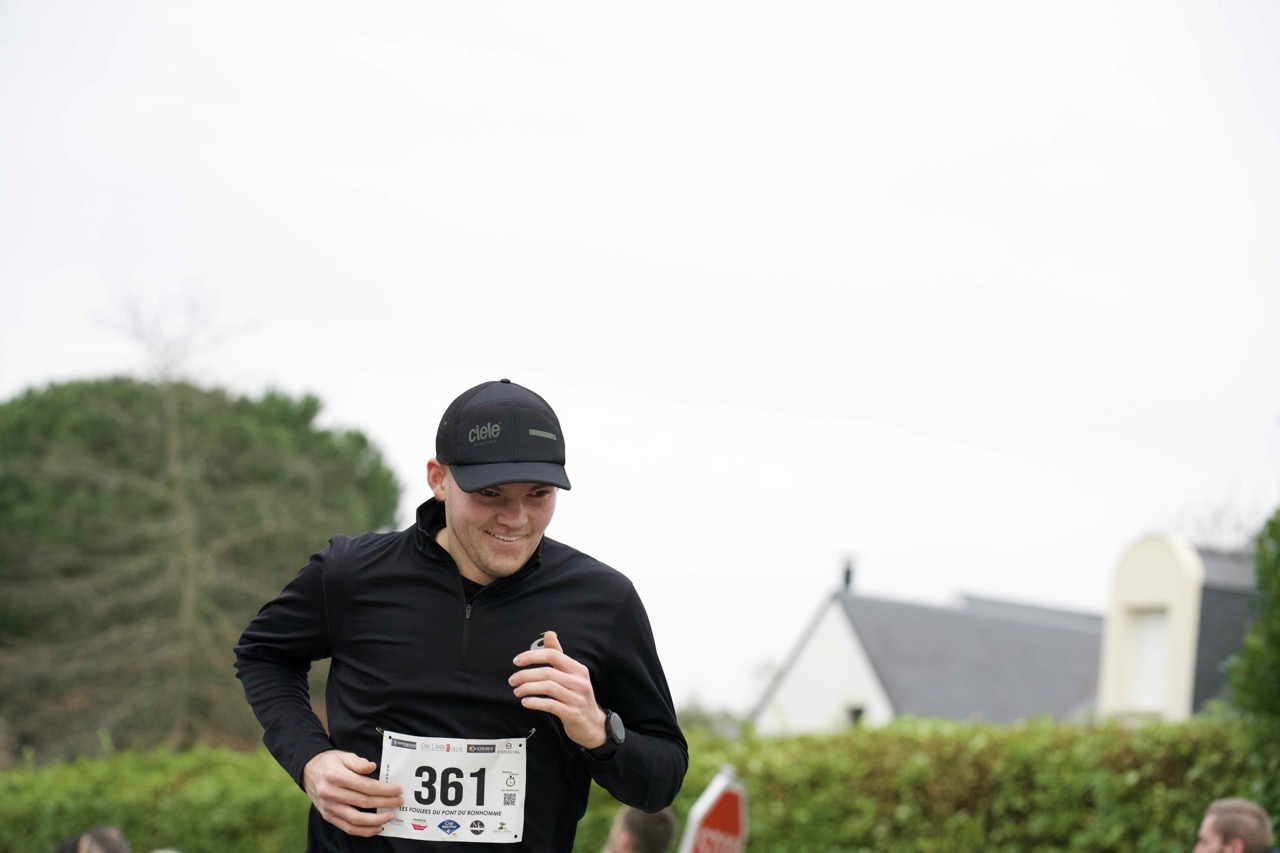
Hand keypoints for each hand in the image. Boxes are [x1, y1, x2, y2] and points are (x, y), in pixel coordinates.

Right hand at [302, 750, 402, 836]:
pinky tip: (376, 828)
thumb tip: (372, 766)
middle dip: (384, 803)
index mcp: (335, 776)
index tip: (397, 790)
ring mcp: (329, 807)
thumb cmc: (329, 762)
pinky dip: (363, 830)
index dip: (383, 789)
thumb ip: (358, 762)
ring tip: (390, 816)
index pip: (364, 786)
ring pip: (355, 819)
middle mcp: (330, 793)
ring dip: (375, 820)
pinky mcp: (328, 816)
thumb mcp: (343, 755)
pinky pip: (347, 827)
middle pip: (362, 802)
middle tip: (399, 801)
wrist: (307, 770)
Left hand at [510, 630, 607, 748]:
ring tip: (517, 691)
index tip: (517, 661)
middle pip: (547, 672)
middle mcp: (579, 681)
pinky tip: (525, 702)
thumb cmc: (578, 696)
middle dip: (525, 675)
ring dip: (528, 688)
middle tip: (513, 680)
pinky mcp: (572, 713)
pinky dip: (535, 702)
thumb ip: (558, 655)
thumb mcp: (572, 674)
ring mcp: (576, 698)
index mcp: (578, 669)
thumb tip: (549, 634)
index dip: (533, 656)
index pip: (553, 655)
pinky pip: (550, 705)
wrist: (593, 724)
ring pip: (547, 687)